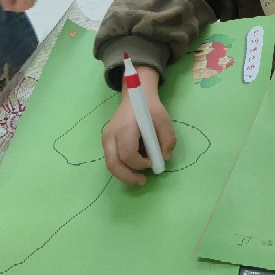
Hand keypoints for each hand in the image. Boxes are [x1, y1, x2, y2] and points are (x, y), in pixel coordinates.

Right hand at [102, 66, 175, 185]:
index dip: (140, 164)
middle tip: (142, 182)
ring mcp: (106, 138)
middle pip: (113, 164)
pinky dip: (123, 166)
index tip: (152, 162)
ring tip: (139, 176)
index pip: (127, 154)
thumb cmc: (149, 107)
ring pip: (110, 163)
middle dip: (127, 177)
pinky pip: (112, 158)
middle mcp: (110, 134)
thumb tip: (165, 158)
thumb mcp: (164, 119)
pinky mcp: (106, 140)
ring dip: (125, 173)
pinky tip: (135, 163)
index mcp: (124, 128)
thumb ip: (168, 139)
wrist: (135, 93)